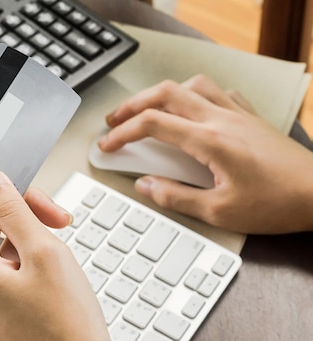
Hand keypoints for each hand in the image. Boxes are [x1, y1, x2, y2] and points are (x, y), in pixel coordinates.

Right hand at [98, 75, 312, 233]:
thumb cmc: (276, 204)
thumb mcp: (218, 211)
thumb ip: (175, 197)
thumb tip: (146, 186)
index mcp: (210, 141)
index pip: (152, 125)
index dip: (122, 133)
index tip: (107, 144)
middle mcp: (221, 119)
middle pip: (165, 94)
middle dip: (133, 105)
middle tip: (115, 121)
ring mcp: (237, 114)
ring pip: (191, 85)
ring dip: (163, 94)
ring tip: (148, 111)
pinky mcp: (250, 117)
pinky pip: (218, 93)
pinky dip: (195, 96)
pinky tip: (192, 111)